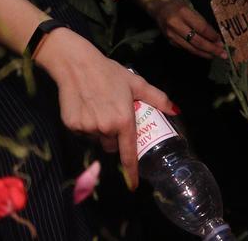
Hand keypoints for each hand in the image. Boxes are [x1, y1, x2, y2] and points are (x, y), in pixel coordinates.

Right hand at [35, 28, 175, 187]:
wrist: (75, 63)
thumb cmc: (108, 72)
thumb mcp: (134, 83)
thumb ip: (156, 98)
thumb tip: (175, 110)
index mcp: (123, 120)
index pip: (129, 153)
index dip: (132, 171)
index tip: (133, 185)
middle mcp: (106, 128)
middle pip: (111, 144)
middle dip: (113, 136)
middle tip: (111, 116)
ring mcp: (87, 128)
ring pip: (96, 138)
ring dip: (99, 130)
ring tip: (97, 108)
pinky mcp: (72, 125)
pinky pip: (82, 132)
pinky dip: (84, 125)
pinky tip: (84, 107)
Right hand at [140, 0, 225, 58]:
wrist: (157, 7)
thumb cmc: (176, 5)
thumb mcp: (190, 8)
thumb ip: (200, 21)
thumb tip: (214, 36)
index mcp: (183, 12)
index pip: (201, 27)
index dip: (212, 36)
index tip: (221, 40)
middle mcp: (176, 24)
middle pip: (197, 41)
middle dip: (211, 49)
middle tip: (222, 54)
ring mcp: (171, 34)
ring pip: (191, 48)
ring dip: (205, 53)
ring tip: (215, 56)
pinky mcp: (170, 41)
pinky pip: (186, 48)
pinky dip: (196, 51)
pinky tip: (204, 53)